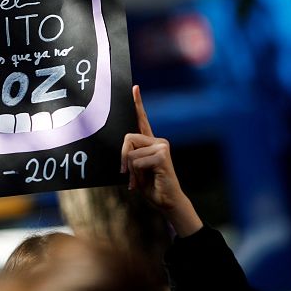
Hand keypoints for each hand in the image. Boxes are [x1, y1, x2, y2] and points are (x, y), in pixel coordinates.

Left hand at [121, 85, 202, 236]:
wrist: (167, 202)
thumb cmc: (151, 186)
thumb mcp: (135, 169)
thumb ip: (129, 156)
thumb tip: (122, 150)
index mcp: (150, 142)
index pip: (142, 119)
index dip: (138, 103)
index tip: (134, 87)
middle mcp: (158, 141)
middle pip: (127, 138)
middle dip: (123, 158)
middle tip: (128, 174)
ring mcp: (162, 146)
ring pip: (130, 151)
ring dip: (131, 169)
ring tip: (141, 179)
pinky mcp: (163, 155)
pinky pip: (136, 160)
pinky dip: (137, 173)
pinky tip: (148, 179)